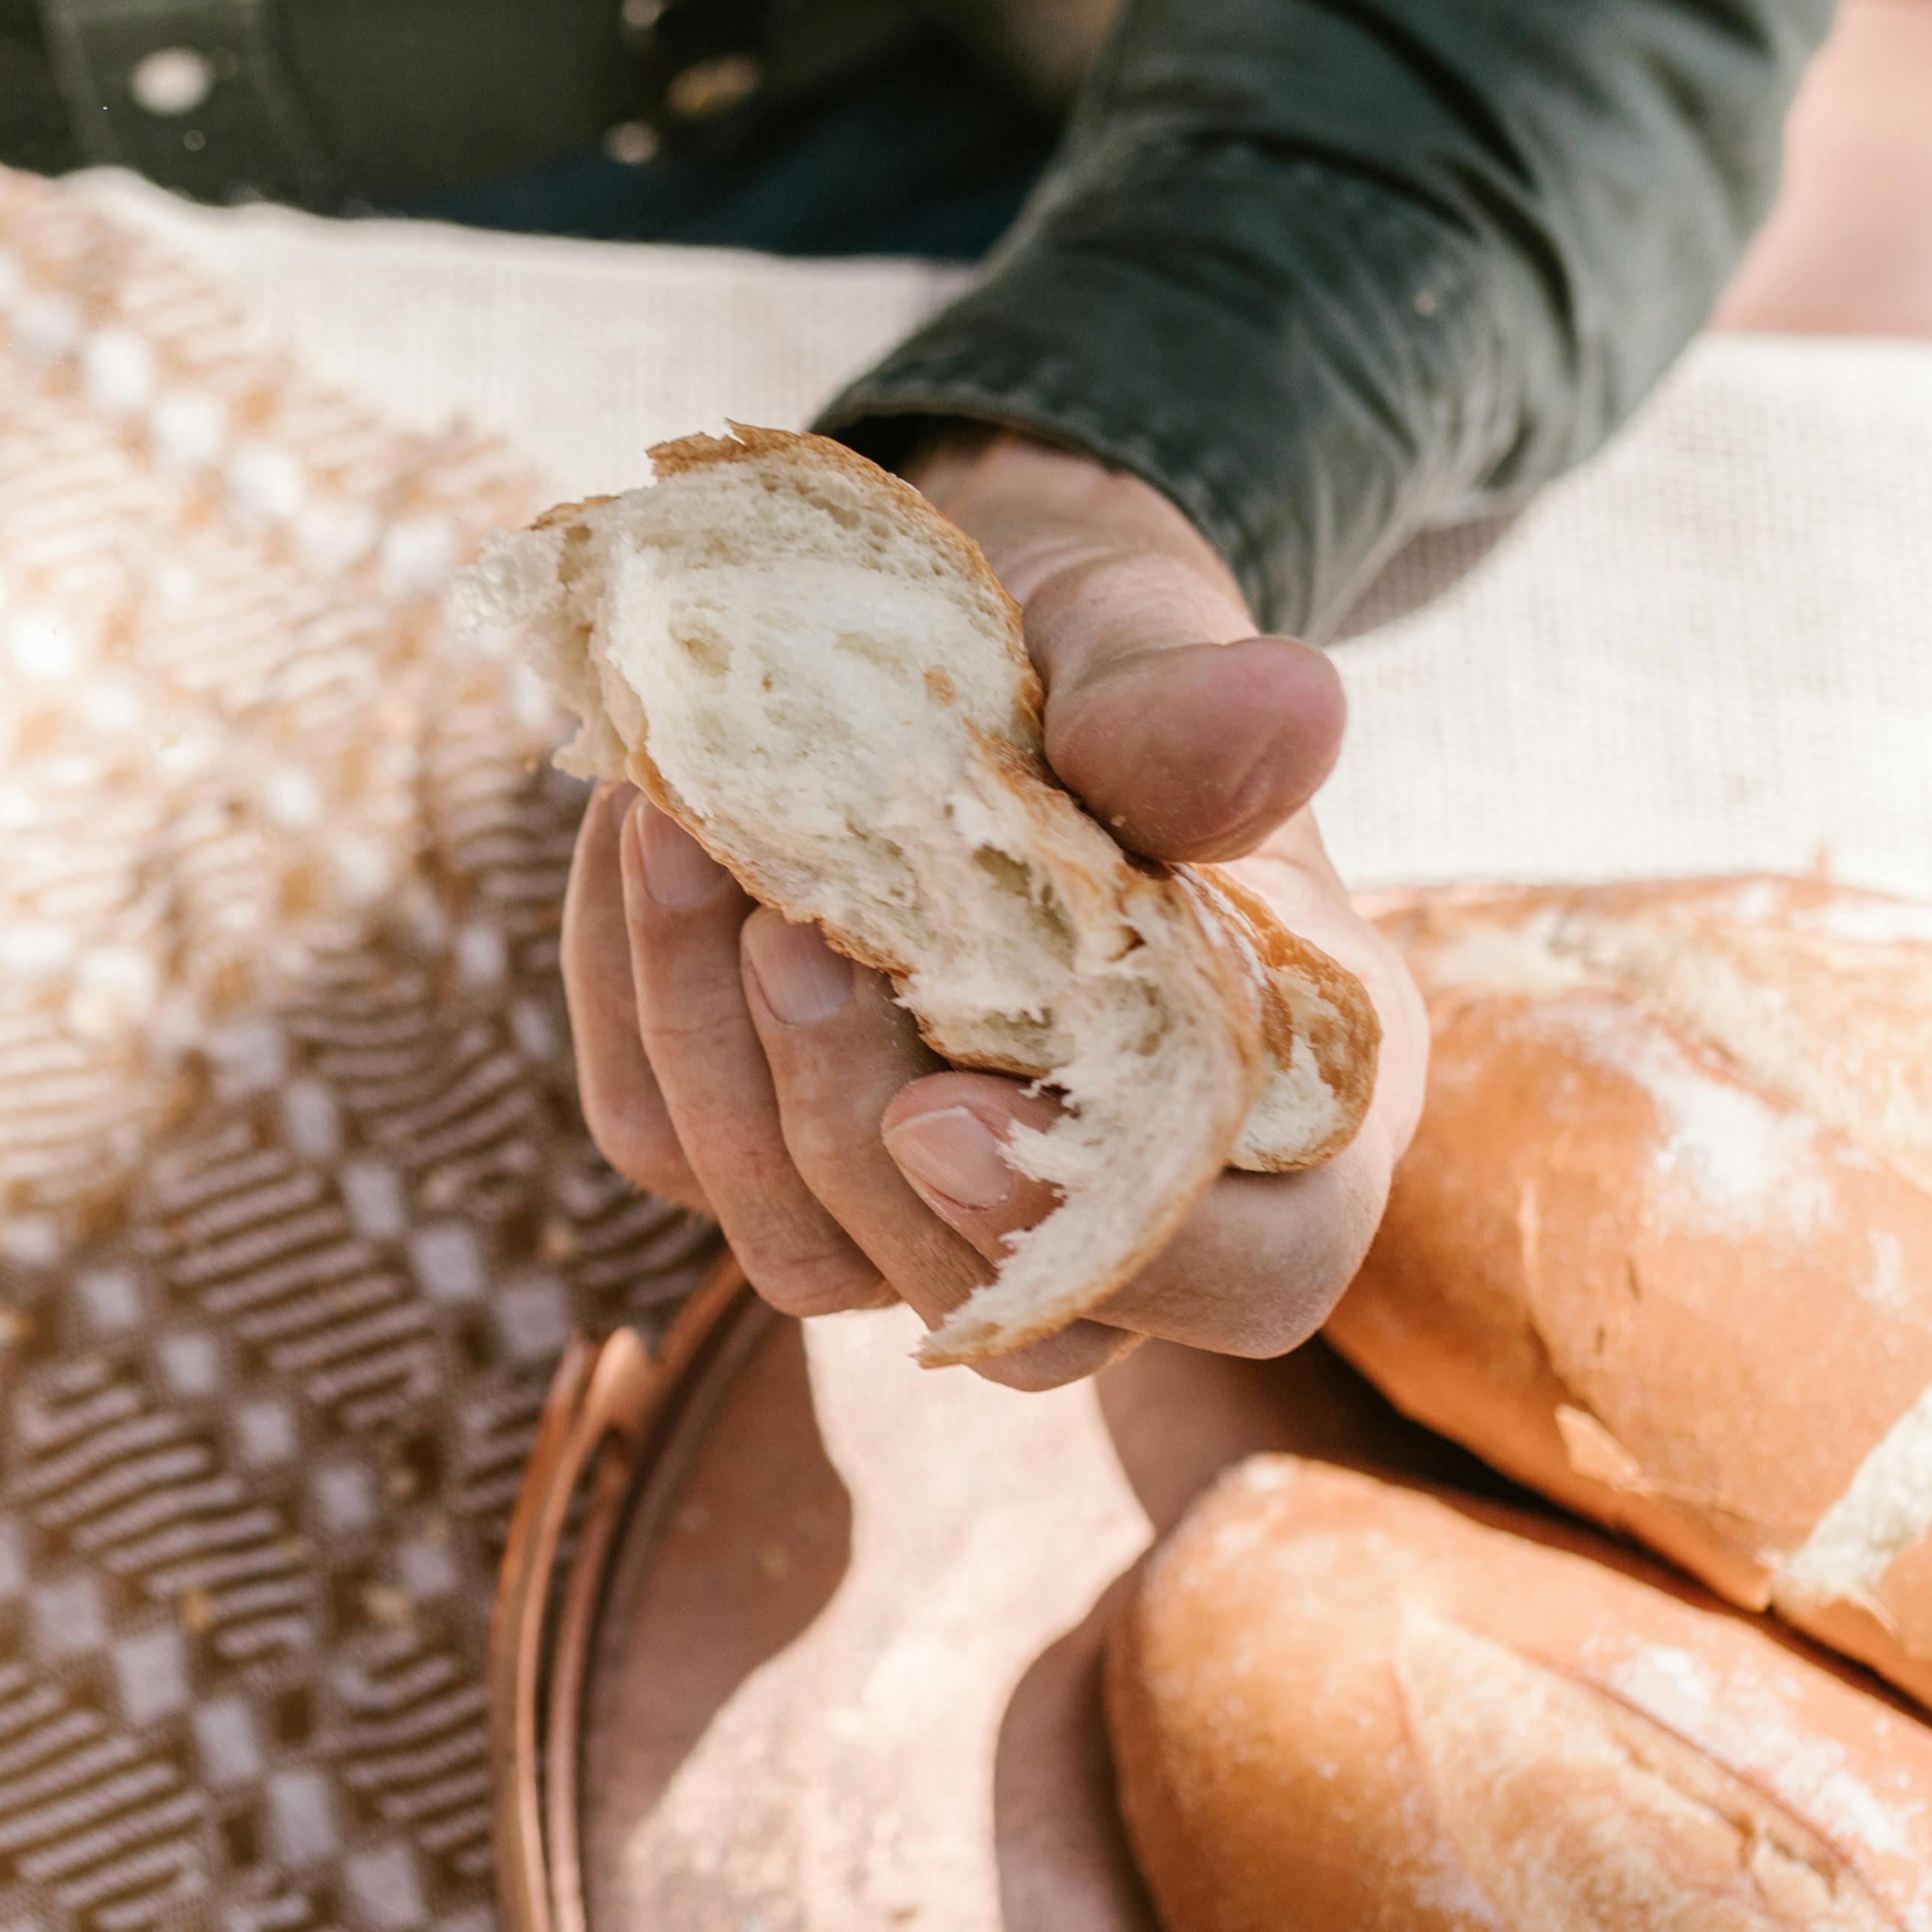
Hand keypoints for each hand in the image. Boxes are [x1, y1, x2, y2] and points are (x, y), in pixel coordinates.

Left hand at [560, 432, 1428, 1382]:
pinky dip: (641, 1001)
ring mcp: (924, 1202)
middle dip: (855, 1125)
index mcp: (1280, 1103)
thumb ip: (1185, 715)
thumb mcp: (1137, 644)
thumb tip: (1290, 699)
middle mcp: (1110, 1197)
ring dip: (720, 1054)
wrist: (951, 626)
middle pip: (993, 1305)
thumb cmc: (1087, 652)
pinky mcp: (761, 1154)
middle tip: (784, 925)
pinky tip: (644, 838)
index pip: (1250, 1274)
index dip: (1100, 1231)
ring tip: (682, 835)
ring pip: (802, 1248)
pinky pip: (671, 1146)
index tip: (938, 1108)